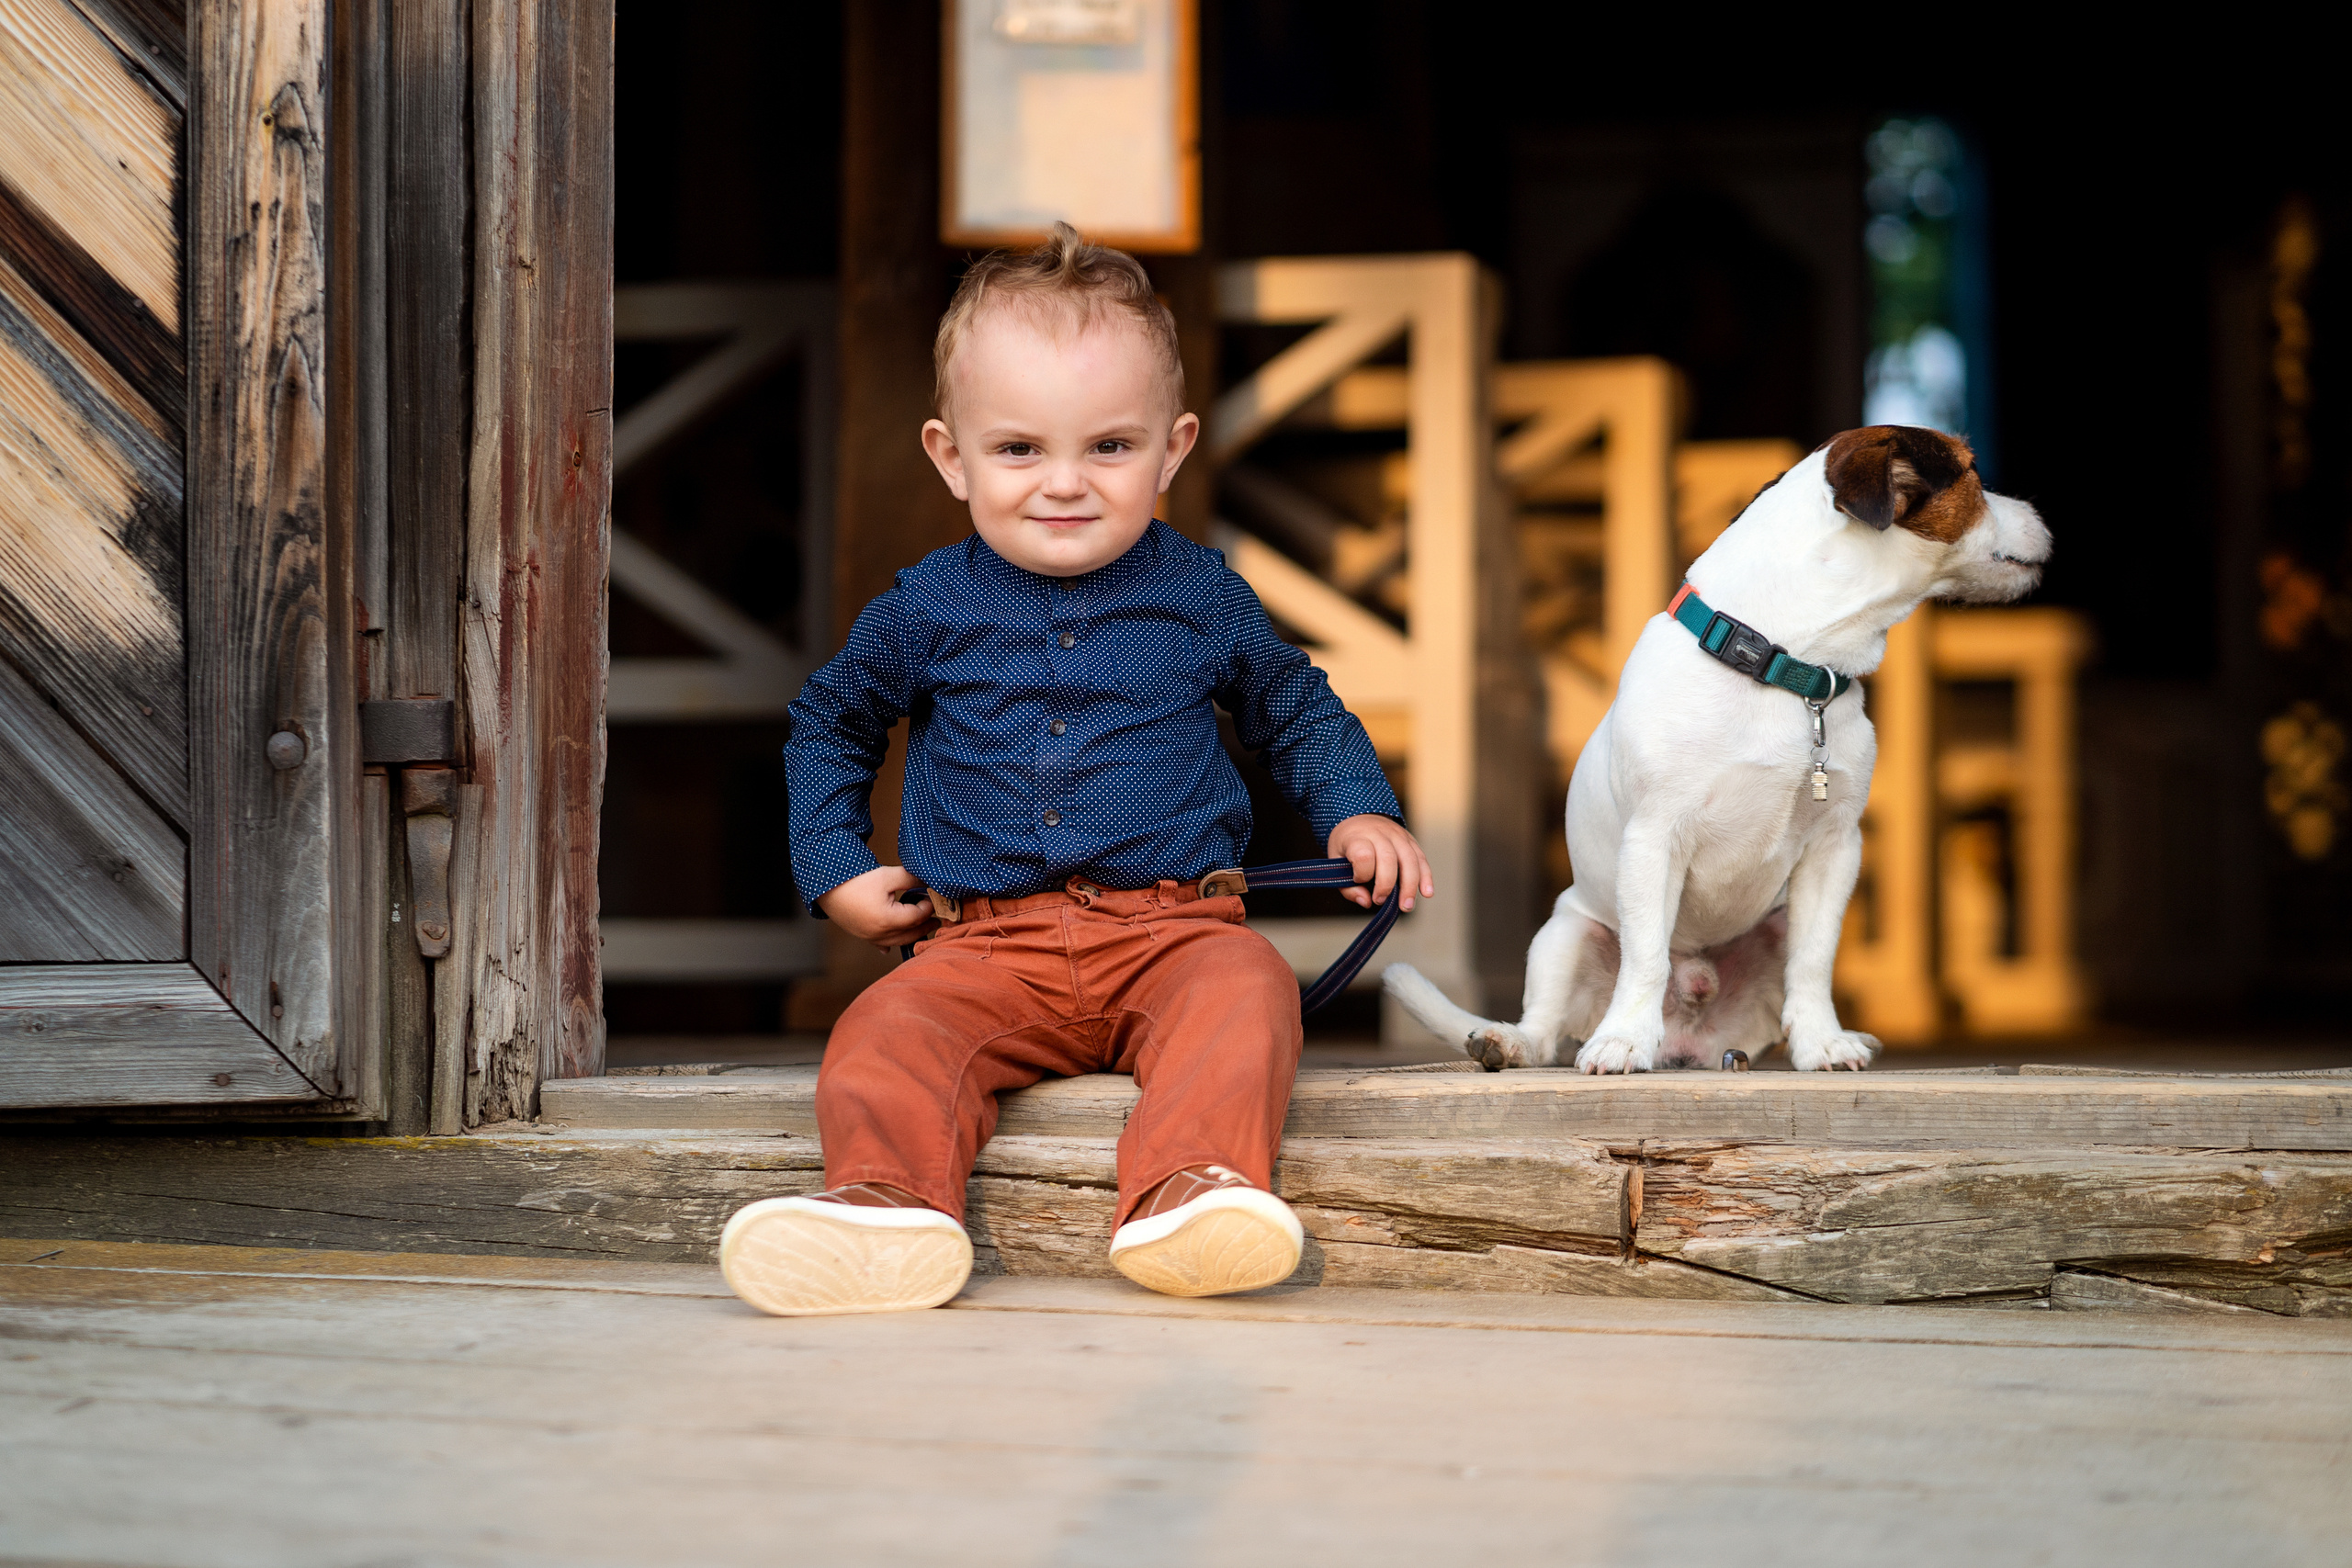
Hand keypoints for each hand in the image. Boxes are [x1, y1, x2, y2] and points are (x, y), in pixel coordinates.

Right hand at [815, 865, 937, 952]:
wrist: (826, 885)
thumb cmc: (857, 879)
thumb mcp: (887, 875)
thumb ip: (911, 879)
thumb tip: (929, 881)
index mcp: (888, 919)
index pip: (916, 917)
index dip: (928, 907)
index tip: (933, 898)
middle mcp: (879, 933)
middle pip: (910, 934)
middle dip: (925, 925)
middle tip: (937, 918)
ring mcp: (869, 937)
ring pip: (897, 941)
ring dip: (911, 935)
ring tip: (923, 927)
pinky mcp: (861, 935)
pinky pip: (880, 944)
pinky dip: (890, 943)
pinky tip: (892, 946)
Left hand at [1327, 814, 1433, 911]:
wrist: (1359, 818)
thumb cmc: (1347, 845)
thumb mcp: (1335, 862)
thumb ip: (1348, 887)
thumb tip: (1367, 902)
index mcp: (1357, 837)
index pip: (1363, 855)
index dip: (1362, 873)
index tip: (1357, 879)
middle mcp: (1380, 833)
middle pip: (1389, 859)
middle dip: (1386, 885)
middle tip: (1380, 900)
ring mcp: (1398, 835)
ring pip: (1410, 859)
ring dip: (1410, 886)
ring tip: (1406, 906)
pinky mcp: (1411, 840)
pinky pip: (1421, 858)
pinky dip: (1426, 877)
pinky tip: (1427, 893)